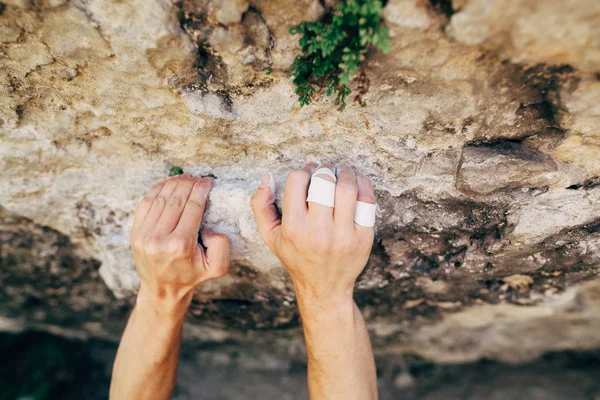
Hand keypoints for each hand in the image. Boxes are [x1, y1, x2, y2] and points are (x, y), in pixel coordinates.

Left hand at [130, 174, 229, 316]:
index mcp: (180, 245)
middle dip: (189, 183)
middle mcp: (159, 239)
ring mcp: (144, 235)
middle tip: (198, 177)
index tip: (208, 181)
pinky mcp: (135, 233)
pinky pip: (146, 203)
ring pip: (160, 198)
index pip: (193, 206)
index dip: (202, 189)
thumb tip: (208, 228)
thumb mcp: (217, 267)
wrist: (162, 289)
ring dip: (174, 183)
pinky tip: (168, 184)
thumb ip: (221, 246)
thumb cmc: (192, 275)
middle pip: (176, 199)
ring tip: (186, 178)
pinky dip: (158, 190)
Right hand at [250, 163, 375, 305]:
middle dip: (326, 168)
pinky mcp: (363, 238)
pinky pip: (367, 202)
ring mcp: (343, 235)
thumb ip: (260, 206)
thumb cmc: (295, 257)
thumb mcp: (269, 236)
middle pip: (324, 181)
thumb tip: (267, 177)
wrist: (324, 288)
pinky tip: (357, 183)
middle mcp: (318, 232)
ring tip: (342, 172)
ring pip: (348, 188)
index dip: (304, 170)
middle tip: (327, 170)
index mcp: (293, 228)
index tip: (309, 172)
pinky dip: (363, 185)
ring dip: (346, 172)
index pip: (297, 181)